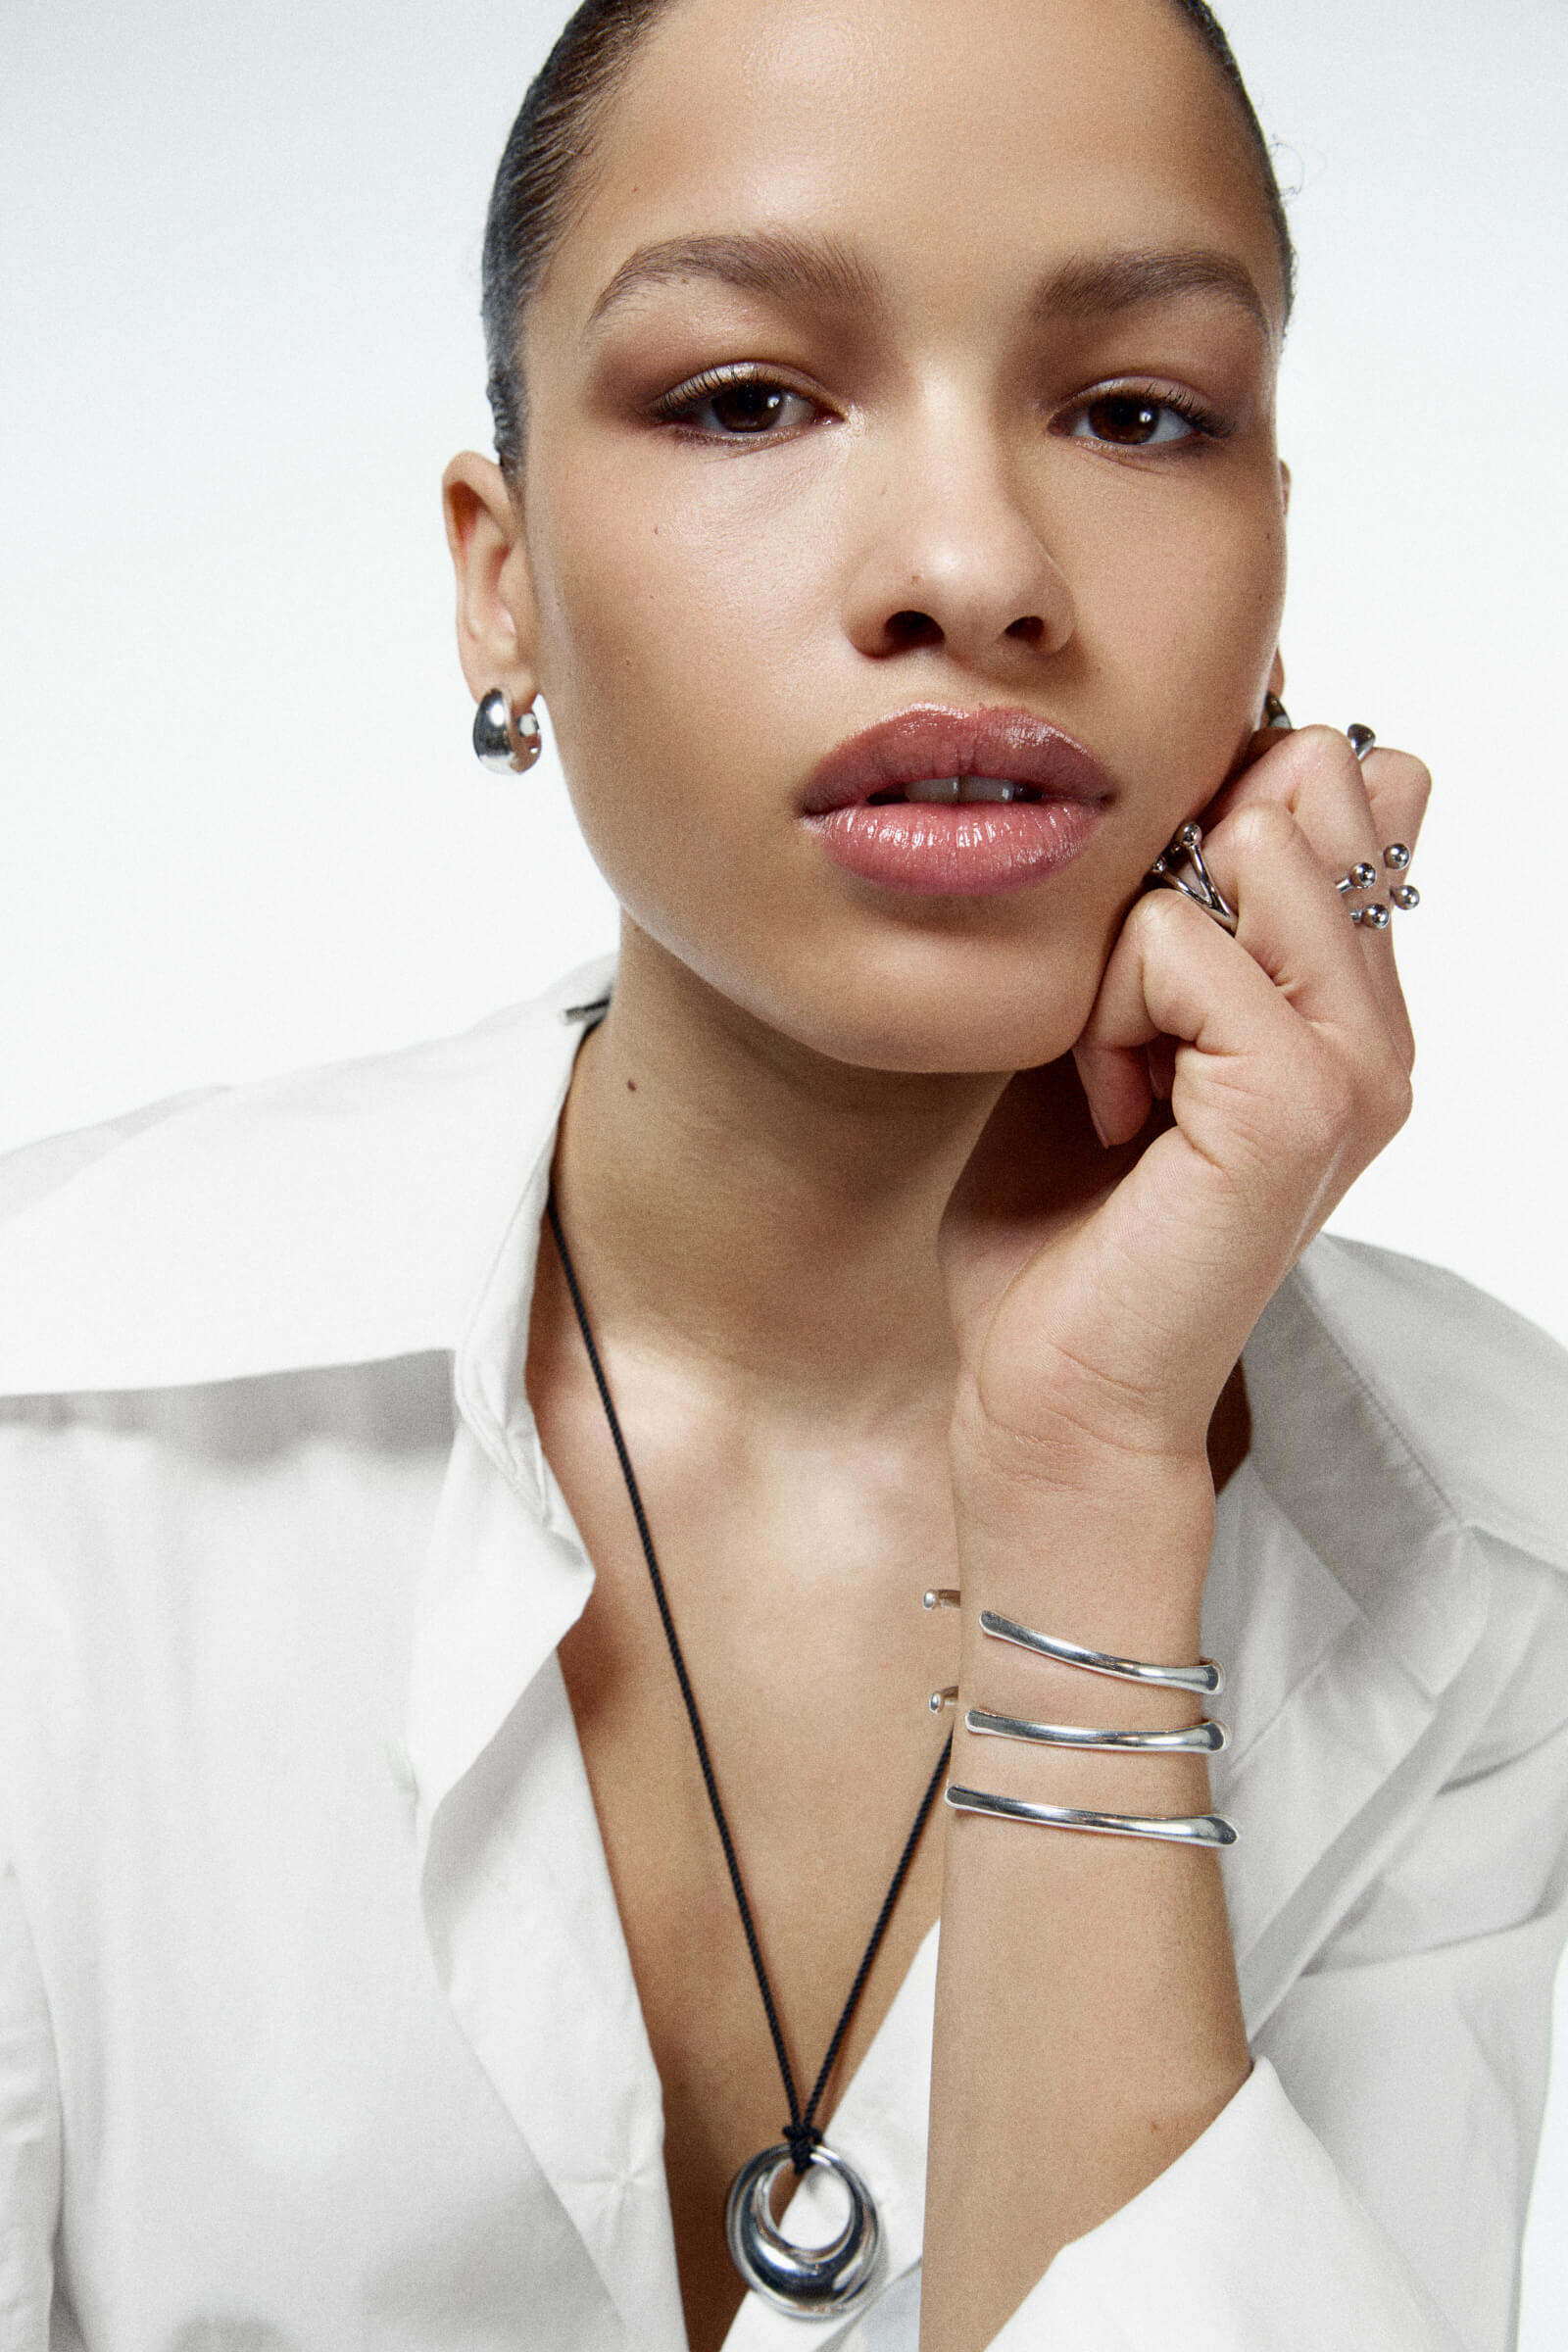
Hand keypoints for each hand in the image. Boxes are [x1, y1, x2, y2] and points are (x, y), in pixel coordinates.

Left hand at [943, 724, 1429, 1479]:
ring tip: (1117, 1067)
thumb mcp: (1106, 1025)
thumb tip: (1220, 771)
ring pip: (1249, 839)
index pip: (1351, 781)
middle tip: (1127, 1019)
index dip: (1216, 810)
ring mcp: (1358, 1062)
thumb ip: (1169, 911)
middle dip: (1174, 865)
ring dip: (1131, 944)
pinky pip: (1178, 941)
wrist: (1052, 1388)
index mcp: (1347, 1001)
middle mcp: (1377, 1024)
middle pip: (1315, 778)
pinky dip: (1107, 1011)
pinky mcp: (1301, 1100)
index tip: (1142, 952)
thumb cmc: (1061, 1220)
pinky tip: (1111, 1107)